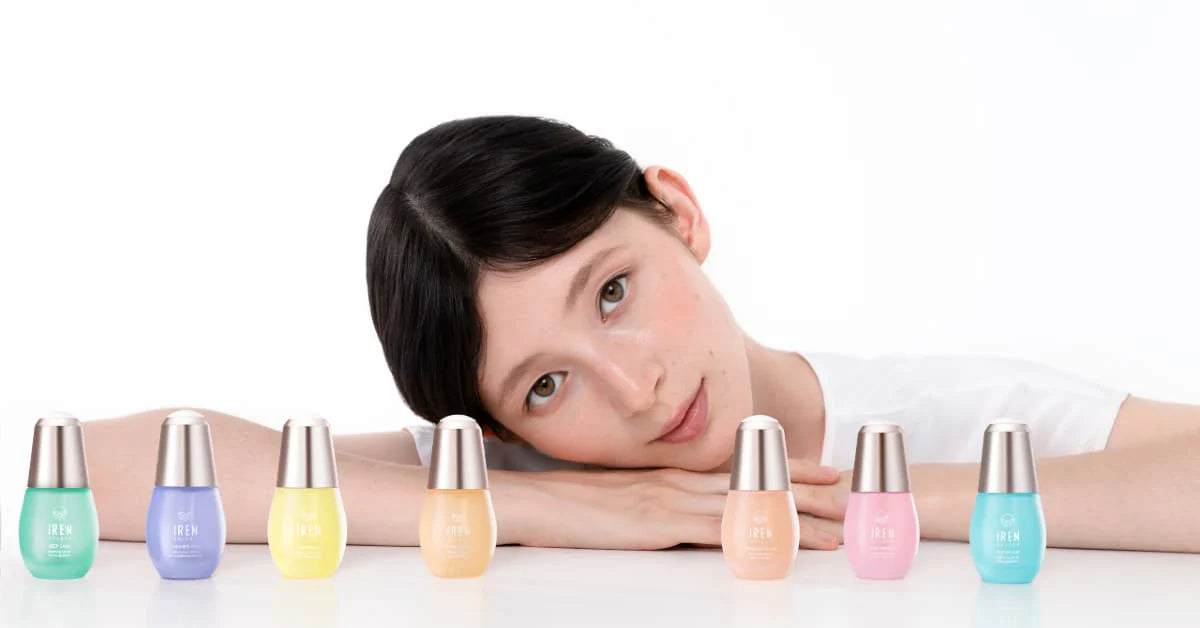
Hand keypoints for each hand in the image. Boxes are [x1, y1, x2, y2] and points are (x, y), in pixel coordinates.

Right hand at [492, 460, 842, 550]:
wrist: (538, 502)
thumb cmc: (575, 504)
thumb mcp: (627, 496)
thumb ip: (661, 500)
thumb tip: (690, 515)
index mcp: (675, 475)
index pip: (743, 466)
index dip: (788, 466)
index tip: (826, 469)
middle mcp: (682, 482)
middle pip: (757, 483)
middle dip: (807, 490)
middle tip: (852, 492)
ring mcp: (673, 502)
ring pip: (748, 507)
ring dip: (795, 519)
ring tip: (836, 530)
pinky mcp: (660, 525)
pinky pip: (716, 532)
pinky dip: (752, 538)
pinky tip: (778, 546)